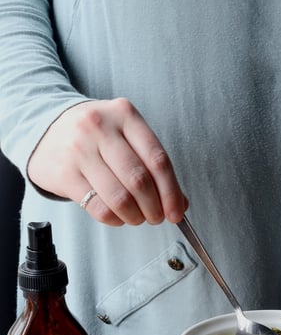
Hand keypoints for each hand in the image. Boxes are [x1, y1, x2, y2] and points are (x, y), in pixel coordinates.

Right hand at [27, 98, 187, 225]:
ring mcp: (79, 149)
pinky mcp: (65, 174)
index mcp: (124, 115)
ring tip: (137, 218)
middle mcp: (100, 127)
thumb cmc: (96, 138)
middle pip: (139, 180)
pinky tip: (118, 216)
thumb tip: (180, 203)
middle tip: (156, 217)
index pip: (158, 160)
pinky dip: (115, 219)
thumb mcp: (125, 137)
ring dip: (135, 217)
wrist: (46, 132)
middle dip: (154, 208)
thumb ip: (152, 165)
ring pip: (120, 198)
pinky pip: (98, 208)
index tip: (176, 212)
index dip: (171, 192)